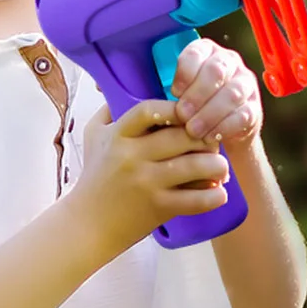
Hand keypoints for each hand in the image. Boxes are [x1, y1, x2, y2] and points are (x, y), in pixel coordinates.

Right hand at [75, 98, 229, 253]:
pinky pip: (196, 200)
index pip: (150, 109)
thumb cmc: (95, 177)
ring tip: (220, 168)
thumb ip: (110, 109)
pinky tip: (219, 192)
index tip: (189, 114)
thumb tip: (128, 82)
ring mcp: (147, 183)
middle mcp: (133, 156)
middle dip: (206, 137)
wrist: (86, 225)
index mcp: (119, 135)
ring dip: (217, 165)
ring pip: (195, 166)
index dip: (176, 108)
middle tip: (213, 142)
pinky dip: (214, 196)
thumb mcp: (94, 136)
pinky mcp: (158, 208)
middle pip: (182, 136)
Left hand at [171, 38, 262, 148]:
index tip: (174, 92)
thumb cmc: (195, 104)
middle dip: (197, 94)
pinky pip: (242, 115)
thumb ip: (179, 91)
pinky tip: (209, 137)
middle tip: (182, 114)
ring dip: (209, 114)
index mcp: (208, 51)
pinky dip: (223, 128)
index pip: (197, 53)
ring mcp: (246, 84)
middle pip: (217, 70)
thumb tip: (170, 102)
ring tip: (193, 131)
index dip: (185, 73)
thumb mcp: (183, 92)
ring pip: (232, 94)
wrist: (223, 127)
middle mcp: (230, 62)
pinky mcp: (255, 108)